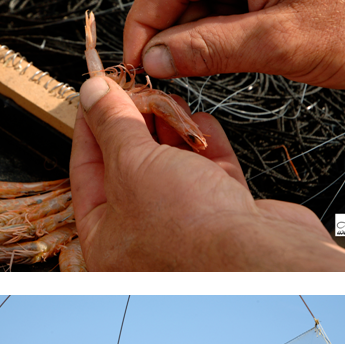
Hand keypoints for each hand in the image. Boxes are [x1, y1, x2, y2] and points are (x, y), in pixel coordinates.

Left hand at [69, 75, 344, 270]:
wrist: (257, 255)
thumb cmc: (188, 229)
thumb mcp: (133, 162)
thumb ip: (113, 123)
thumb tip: (94, 93)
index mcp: (107, 239)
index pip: (87, 170)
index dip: (92, 125)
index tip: (98, 92)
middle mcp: (144, 239)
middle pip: (131, 167)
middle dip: (137, 124)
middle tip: (139, 89)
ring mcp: (186, 229)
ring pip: (173, 167)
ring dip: (172, 130)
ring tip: (172, 101)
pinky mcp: (224, 219)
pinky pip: (208, 175)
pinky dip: (205, 146)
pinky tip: (201, 122)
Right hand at [123, 0, 344, 89]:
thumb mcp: (278, 44)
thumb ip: (211, 49)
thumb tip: (159, 57)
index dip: (146, 20)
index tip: (136, 59)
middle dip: (169, 31)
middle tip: (159, 74)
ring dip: (195, 36)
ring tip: (191, 73)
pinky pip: (231, 4)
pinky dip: (220, 33)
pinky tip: (217, 59)